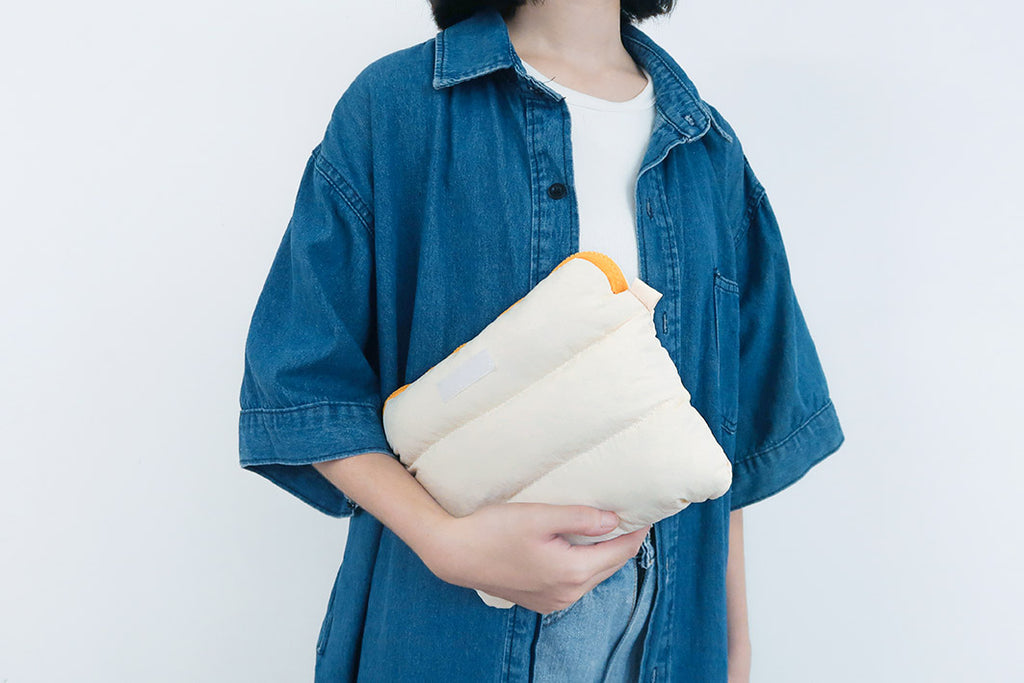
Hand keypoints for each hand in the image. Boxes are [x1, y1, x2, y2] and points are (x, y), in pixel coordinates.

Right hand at [421, 501, 650, 614]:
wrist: (455, 553)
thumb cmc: (493, 530)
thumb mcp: (539, 516)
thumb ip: (580, 518)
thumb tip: (614, 520)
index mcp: (572, 573)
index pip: (619, 552)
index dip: (636, 532)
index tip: (646, 513)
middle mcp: (567, 594)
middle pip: (609, 566)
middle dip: (623, 543)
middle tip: (632, 518)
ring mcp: (553, 601)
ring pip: (593, 576)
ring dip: (603, 554)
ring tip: (608, 529)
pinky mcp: (540, 601)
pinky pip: (575, 583)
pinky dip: (584, 565)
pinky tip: (579, 547)